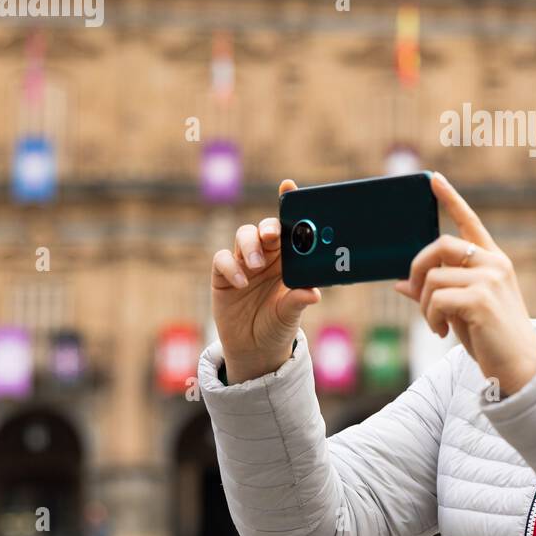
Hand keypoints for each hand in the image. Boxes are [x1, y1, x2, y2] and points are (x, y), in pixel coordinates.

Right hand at [211, 178, 321, 382]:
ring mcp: (243, 262)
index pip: (289, 226)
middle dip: (269, 227)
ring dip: (250, 245)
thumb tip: (313, 293)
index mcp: (288, 258)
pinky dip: (231, 266)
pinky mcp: (223, 275)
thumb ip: (298, 300)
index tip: (289, 186)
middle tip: (273, 237)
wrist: (254, 348)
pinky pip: (222, 259)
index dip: (288, 203)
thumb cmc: (278, 324)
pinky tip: (240, 281)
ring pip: (243, 236)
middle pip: (265, 227)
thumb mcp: (291, 314)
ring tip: (256, 265)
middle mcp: (266, 255)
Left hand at [393, 172, 535, 395]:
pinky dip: (430, 317)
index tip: (433, 179)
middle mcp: (494, 264)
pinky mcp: (481, 299)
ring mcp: (489, 279)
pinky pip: (436, 299)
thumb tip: (401, 283)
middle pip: (440, 245)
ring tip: (435, 324)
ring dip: (423, 304)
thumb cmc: (492, 340)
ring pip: (433, 277)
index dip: (450, 199)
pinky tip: (441, 331)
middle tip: (416, 293)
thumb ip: (437, 292)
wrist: (520, 367)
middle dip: (418, 267)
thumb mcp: (461, 311)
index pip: (469, 222)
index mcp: (493, 262)